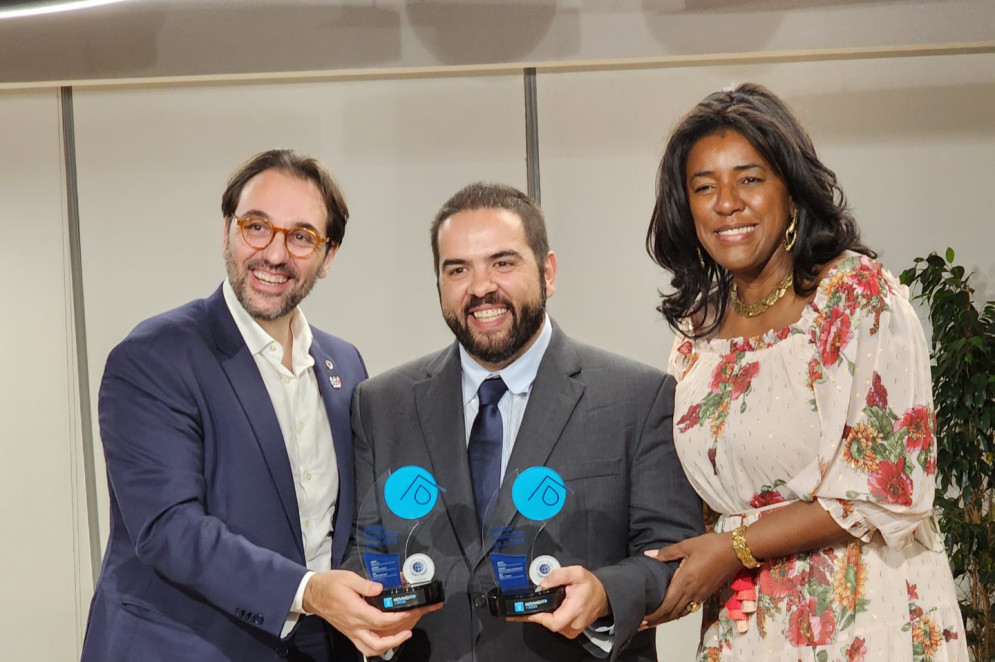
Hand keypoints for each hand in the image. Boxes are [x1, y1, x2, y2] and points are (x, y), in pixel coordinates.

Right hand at [302, 570, 440, 656]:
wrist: (313, 594)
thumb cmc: (330, 585)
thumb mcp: (347, 578)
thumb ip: (365, 584)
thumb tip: (380, 588)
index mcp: (355, 612)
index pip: (381, 621)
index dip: (398, 618)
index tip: (410, 611)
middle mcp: (354, 626)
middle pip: (379, 641)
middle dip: (398, 636)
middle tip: (412, 626)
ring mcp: (352, 633)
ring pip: (372, 649)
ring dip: (390, 645)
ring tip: (403, 635)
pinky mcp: (350, 634)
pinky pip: (365, 647)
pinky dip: (379, 647)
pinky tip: (388, 639)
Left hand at [508, 565, 609, 638]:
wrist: (603, 597)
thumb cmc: (590, 585)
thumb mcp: (577, 573)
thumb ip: (559, 575)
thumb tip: (543, 583)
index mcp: (575, 609)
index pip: (553, 622)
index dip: (538, 617)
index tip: (526, 610)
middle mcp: (574, 623)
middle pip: (549, 625)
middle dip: (535, 615)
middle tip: (520, 607)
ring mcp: (572, 629)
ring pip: (551, 626)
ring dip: (542, 616)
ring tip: (534, 604)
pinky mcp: (570, 630)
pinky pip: (555, 626)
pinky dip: (548, 618)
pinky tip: (543, 609)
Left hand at [640, 532, 739, 628]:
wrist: (736, 551)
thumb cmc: (711, 545)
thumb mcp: (687, 545)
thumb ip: (667, 552)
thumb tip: (648, 555)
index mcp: (685, 581)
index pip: (667, 605)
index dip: (654, 615)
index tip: (641, 619)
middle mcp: (692, 592)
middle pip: (672, 613)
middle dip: (656, 620)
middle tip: (641, 624)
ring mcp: (701, 595)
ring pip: (681, 612)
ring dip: (666, 618)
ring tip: (653, 621)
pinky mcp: (707, 594)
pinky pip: (689, 608)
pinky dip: (677, 613)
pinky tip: (672, 612)